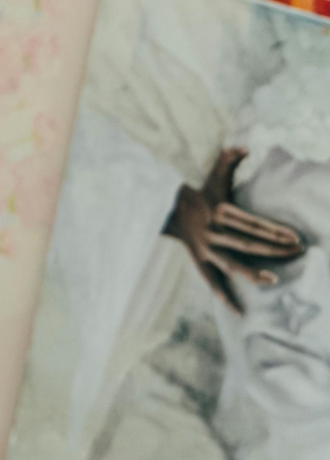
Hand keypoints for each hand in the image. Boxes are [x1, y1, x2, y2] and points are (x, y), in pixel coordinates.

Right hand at [163, 147, 308, 312]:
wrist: (162, 206)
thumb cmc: (196, 191)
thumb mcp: (211, 174)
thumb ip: (228, 159)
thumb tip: (245, 147)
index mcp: (219, 210)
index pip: (253, 223)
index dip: (275, 231)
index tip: (295, 237)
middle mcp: (211, 231)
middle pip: (248, 243)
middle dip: (275, 249)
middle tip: (297, 252)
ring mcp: (204, 248)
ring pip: (231, 263)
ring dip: (253, 272)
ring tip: (274, 278)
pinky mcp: (199, 259)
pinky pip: (212, 281)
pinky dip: (225, 297)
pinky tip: (240, 312)